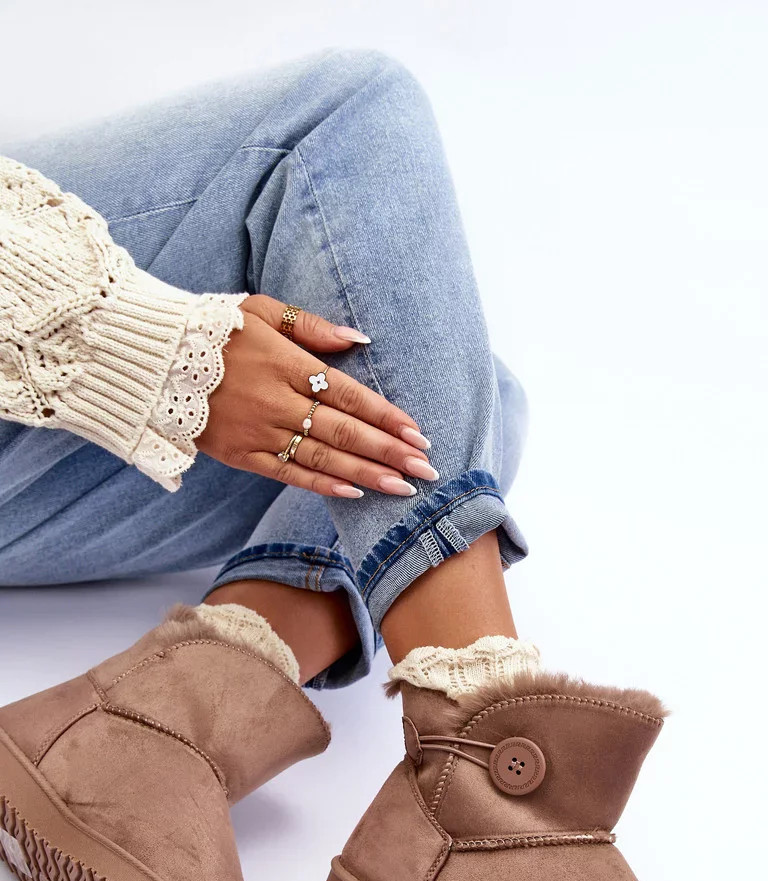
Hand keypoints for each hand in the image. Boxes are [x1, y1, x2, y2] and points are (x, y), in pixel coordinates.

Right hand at [195, 295, 434, 497]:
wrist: (150, 360)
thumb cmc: (209, 328)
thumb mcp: (259, 310)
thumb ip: (311, 326)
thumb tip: (359, 340)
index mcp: (284, 362)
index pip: (348, 394)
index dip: (386, 417)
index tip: (418, 434)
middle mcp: (276, 401)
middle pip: (344, 431)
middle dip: (389, 452)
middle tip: (426, 470)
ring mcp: (258, 431)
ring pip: (323, 457)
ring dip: (367, 475)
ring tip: (403, 488)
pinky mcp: (240, 455)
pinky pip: (288, 473)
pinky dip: (322, 484)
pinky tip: (354, 493)